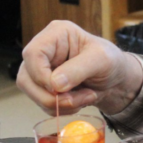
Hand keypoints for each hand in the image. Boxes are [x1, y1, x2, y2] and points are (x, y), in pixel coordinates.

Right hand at [16, 20, 142, 115]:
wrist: (115, 79)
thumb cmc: (111, 62)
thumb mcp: (102, 60)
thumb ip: (79, 69)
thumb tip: (54, 83)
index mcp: (57, 34)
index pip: (33, 54)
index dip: (41, 75)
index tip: (60, 89)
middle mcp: (45, 49)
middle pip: (27, 77)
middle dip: (52, 96)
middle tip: (77, 100)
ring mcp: (41, 69)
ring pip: (32, 93)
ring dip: (59, 104)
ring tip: (84, 97)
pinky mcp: (44, 85)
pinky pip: (42, 103)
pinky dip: (60, 109)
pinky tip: (78, 100)